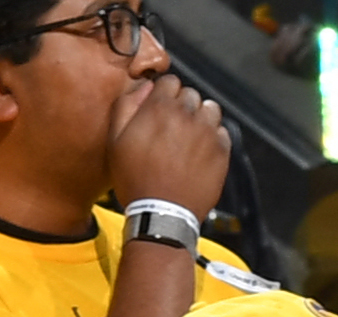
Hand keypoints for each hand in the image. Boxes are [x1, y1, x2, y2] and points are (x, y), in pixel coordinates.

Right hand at [104, 71, 232, 215]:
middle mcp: (187, 113)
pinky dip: (213, 138)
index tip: (160, 110)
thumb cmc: (135, 180)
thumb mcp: (115, 142)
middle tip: (172, 129)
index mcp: (160, 107)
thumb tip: (144, 86)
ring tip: (189, 139)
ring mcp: (207, 131)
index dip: (164, 94)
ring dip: (201, 118)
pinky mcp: (221, 150)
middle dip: (182, 106)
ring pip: (210, 109)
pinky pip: (222, 132)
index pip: (170, 81)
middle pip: (191, 94)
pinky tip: (200, 153)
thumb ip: (126, 106)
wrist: (162, 215)